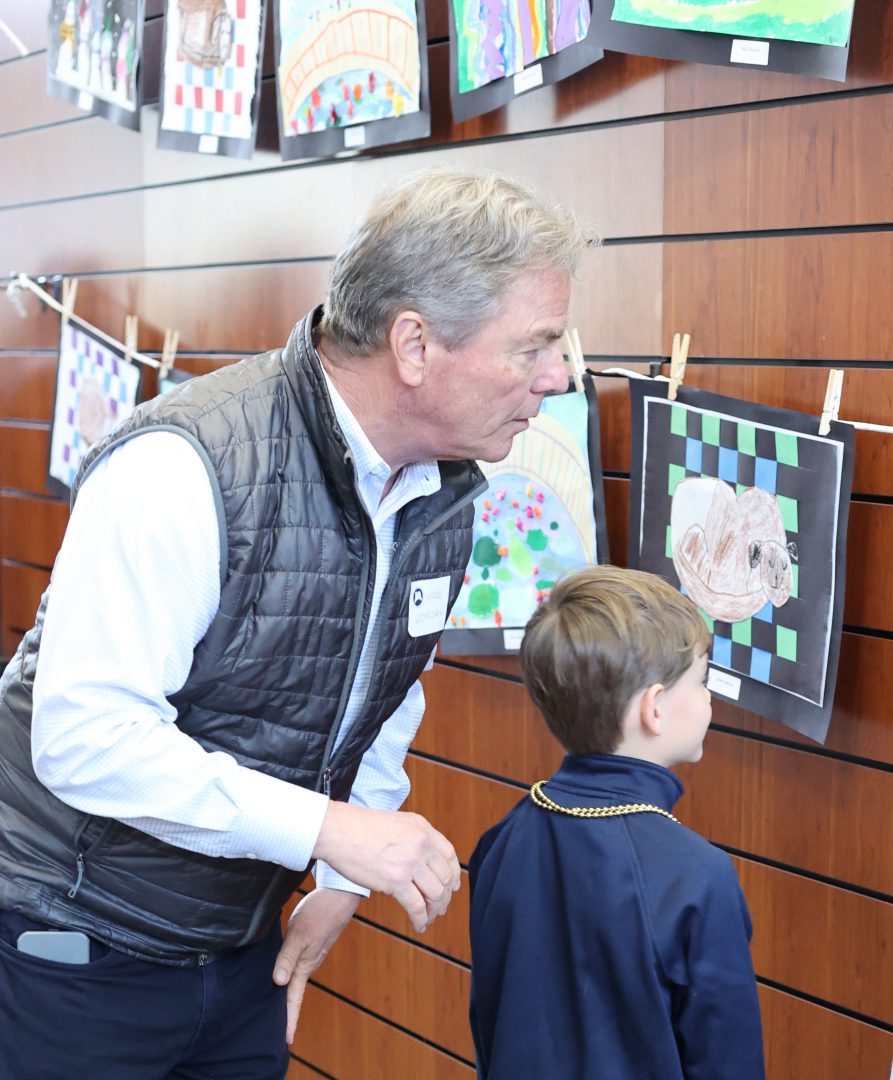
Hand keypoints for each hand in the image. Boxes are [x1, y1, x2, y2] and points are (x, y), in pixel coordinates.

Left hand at [273, 888, 360, 1043]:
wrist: (340, 894)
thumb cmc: (319, 913)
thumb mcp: (299, 934)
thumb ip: (287, 957)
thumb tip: (277, 982)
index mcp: (305, 966)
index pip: (294, 998)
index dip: (289, 1019)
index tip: (286, 1041)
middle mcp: (308, 964)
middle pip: (294, 992)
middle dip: (286, 1010)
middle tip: (276, 1030)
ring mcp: (311, 954)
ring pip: (295, 978)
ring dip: (286, 992)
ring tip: (276, 1005)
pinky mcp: (311, 944)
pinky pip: (296, 964)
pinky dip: (288, 973)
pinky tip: (282, 973)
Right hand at [312, 801, 460, 932]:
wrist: (337, 831)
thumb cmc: (359, 827)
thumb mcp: (396, 823)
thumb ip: (413, 838)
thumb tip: (423, 860)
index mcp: (422, 828)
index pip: (449, 855)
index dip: (453, 874)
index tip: (452, 887)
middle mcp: (421, 844)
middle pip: (444, 877)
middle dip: (444, 897)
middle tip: (438, 908)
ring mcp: (410, 862)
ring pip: (435, 894)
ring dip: (434, 910)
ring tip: (428, 917)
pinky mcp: (395, 881)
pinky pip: (417, 906)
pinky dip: (420, 919)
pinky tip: (419, 925)